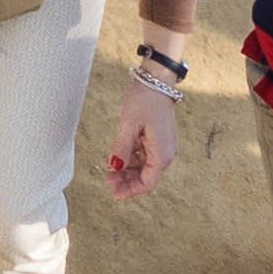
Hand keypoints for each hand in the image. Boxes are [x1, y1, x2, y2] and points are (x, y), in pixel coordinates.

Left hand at [107, 77, 179, 199]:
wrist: (156, 79)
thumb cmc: (145, 100)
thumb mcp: (129, 124)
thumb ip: (122, 148)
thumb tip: (115, 167)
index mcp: (162, 154)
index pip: (148, 182)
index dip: (131, 191)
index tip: (114, 194)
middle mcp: (165, 153)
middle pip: (146, 176)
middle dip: (126, 180)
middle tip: (107, 180)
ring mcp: (162, 145)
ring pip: (144, 166)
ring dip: (127, 169)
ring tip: (109, 169)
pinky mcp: (157, 137)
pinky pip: (144, 154)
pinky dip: (131, 157)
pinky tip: (118, 156)